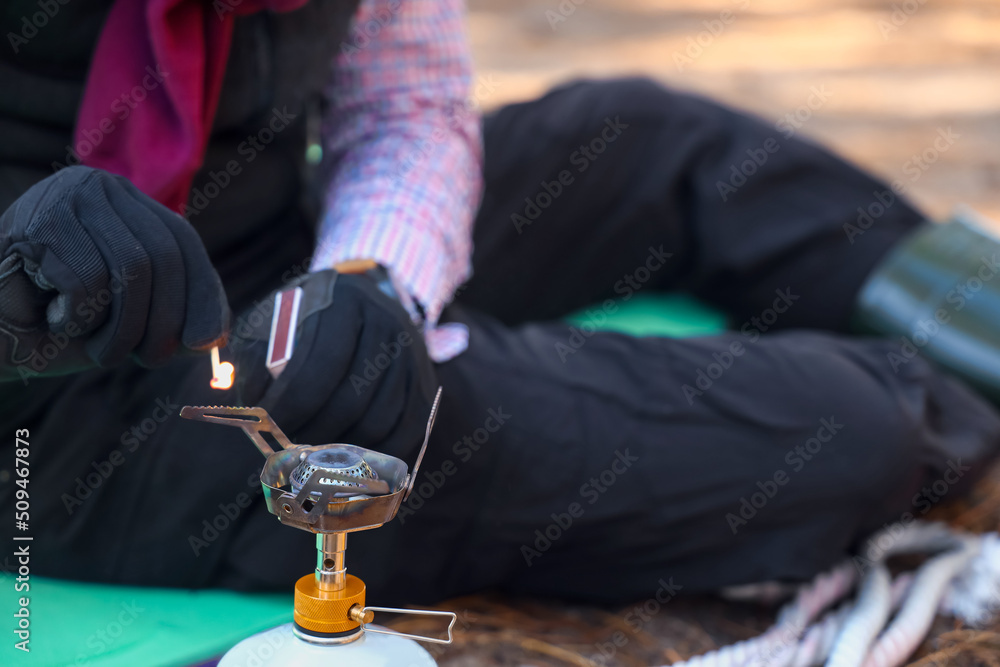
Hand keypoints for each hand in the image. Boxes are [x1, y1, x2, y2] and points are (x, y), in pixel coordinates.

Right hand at [0, 166, 228, 381]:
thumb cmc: (58, 325)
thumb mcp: (130, 321)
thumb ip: (175, 317)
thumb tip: (214, 336)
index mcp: (126, 204)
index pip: (181, 241)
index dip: (202, 292)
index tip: (206, 342)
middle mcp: (99, 189)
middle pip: (161, 254)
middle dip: (164, 319)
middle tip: (150, 359)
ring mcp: (65, 197)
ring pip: (130, 269)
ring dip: (122, 329)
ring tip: (99, 350)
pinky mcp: (36, 221)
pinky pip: (86, 281)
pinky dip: (77, 318)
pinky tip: (50, 317)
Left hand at [232, 269, 437, 459]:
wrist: (358, 305)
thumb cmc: (302, 320)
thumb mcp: (270, 323)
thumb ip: (254, 361)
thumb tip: (255, 415)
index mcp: (344, 302)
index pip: (320, 365)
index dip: (292, 405)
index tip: (270, 427)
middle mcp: (386, 323)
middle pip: (352, 399)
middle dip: (315, 434)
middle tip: (290, 450)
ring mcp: (412, 355)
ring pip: (379, 421)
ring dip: (344, 450)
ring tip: (314, 455)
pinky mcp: (425, 383)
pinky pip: (406, 432)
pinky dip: (377, 455)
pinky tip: (349, 458)